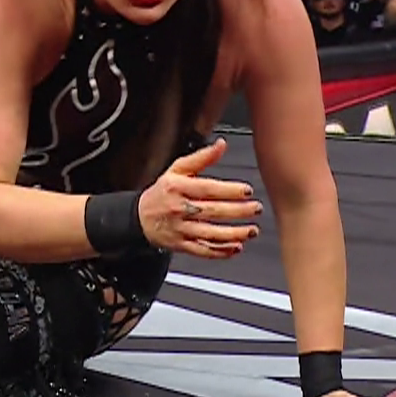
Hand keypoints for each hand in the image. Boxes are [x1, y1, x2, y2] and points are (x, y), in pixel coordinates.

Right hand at [138, 138, 260, 259]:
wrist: (140, 218)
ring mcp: (180, 229)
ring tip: (252, 231)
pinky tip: (236, 247)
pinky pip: (203, 250)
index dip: (229, 190)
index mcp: (178, 188)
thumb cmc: (162, 192)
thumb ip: (201, 157)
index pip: (207, 189)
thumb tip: (221, 145)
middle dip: (238, 211)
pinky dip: (221, 251)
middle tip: (256, 209)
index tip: (247, 191)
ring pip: (210, 234)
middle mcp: (179, 209)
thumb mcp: (177, 170)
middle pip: (212, 211)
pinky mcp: (181, 245)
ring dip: (234, 234)